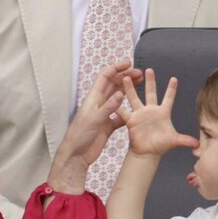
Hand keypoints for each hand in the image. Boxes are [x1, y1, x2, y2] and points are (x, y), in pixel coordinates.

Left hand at [48, 60, 141, 193]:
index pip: (105, 77)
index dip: (116, 68)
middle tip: (140, 74)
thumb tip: (121, 94)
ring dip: (128, 90)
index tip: (129, 63)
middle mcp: (99, 103)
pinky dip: (128, 111)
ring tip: (140, 85)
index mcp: (94, 98)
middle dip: (126, 77)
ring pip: (118, 98)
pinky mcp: (108, 125)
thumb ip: (108, 107)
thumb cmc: (80, 136)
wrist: (76, 155)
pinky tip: (138, 110)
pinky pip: (121, 115)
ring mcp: (104, 114)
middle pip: (113, 85)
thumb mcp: (94, 120)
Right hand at [116, 68, 198, 156]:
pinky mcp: (131, 120)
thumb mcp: (174, 141)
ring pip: (134, 98)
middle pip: (151, 93)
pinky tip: (113, 97)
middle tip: (149, 69)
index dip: (171, 89)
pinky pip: (123, 112)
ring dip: (130, 88)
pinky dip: (118, 106)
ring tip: (126, 77)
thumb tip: (198, 145)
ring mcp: (140, 114)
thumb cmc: (161, 146)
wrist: (147, 153)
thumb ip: (184, 140)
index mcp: (163, 113)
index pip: (169, 98)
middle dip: (150, 81)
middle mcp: (151, 111)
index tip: (174, 78)